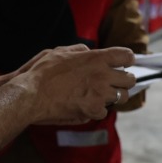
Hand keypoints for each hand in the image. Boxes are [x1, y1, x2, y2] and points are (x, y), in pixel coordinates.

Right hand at [13, 45, 135, 124]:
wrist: (31, 95)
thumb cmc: (42, 72)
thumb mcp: (60, 51)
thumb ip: (79, 51)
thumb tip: (89, 52)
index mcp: (96, 58)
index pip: (127, 56)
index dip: (126, 60)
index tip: (123, 64)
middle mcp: (103, 75)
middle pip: (130, 80)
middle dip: (123, 81)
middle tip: (114, 83)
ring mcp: (100, 95)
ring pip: (121, 97)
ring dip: (112, 96)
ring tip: (98, 96)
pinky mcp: (93, 110)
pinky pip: (104, 111)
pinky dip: (96, 110)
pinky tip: (84, 106)